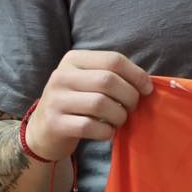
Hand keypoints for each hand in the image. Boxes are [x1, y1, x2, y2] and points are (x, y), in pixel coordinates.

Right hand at [24, 50, 151, 162]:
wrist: (44, 130)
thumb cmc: (77, 104)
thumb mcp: (87, 82)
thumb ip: (112, 76)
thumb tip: (146, 84)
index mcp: (73, 59)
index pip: (112, 60)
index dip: (136, 74)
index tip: (147, 89)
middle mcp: (61, 76)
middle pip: (107, 81)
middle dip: (129, 96)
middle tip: (131, 108)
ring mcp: (55, 100)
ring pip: (100, 104)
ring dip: (119, 115)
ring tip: (119, 120)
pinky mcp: (54, 123)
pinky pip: (89, 126)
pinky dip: (106, 132)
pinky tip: (107, 132)